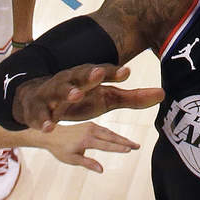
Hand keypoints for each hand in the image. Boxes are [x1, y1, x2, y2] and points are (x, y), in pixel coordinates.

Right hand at [14, 64, 164, 130]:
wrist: (37, 99)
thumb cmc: (79, 98)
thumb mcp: (106, 98)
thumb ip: (132, 97)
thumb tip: (163, 94)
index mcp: (87, 77)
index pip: (102, 72)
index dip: (113, 72)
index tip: (127, 72)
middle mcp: (70, 81)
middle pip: (79, 74)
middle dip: (89, 74)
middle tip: (98, 73)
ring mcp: (51, 94)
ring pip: (58, 89)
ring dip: (67, 92)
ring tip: (76, 95)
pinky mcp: (36, 109)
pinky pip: (39, 114)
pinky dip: (44, 120)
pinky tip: (50, 127)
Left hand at [39, 121, 142, 171]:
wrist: (51, 134)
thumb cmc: (60, 149)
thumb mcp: (72, 159)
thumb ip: (88, 163)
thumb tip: (101, 170)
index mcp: (86, 140)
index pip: (106, 145)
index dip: (118, 148)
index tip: (129, 150)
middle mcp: (90, 131)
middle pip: (111, 137)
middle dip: (125, 141)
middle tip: (137, 146)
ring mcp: (90, 126)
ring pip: (110, 132)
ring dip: (122, 138)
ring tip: (132, 144)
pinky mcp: (90, 125)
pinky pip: (105, 130)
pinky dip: (114, 135)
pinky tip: (120, 139)